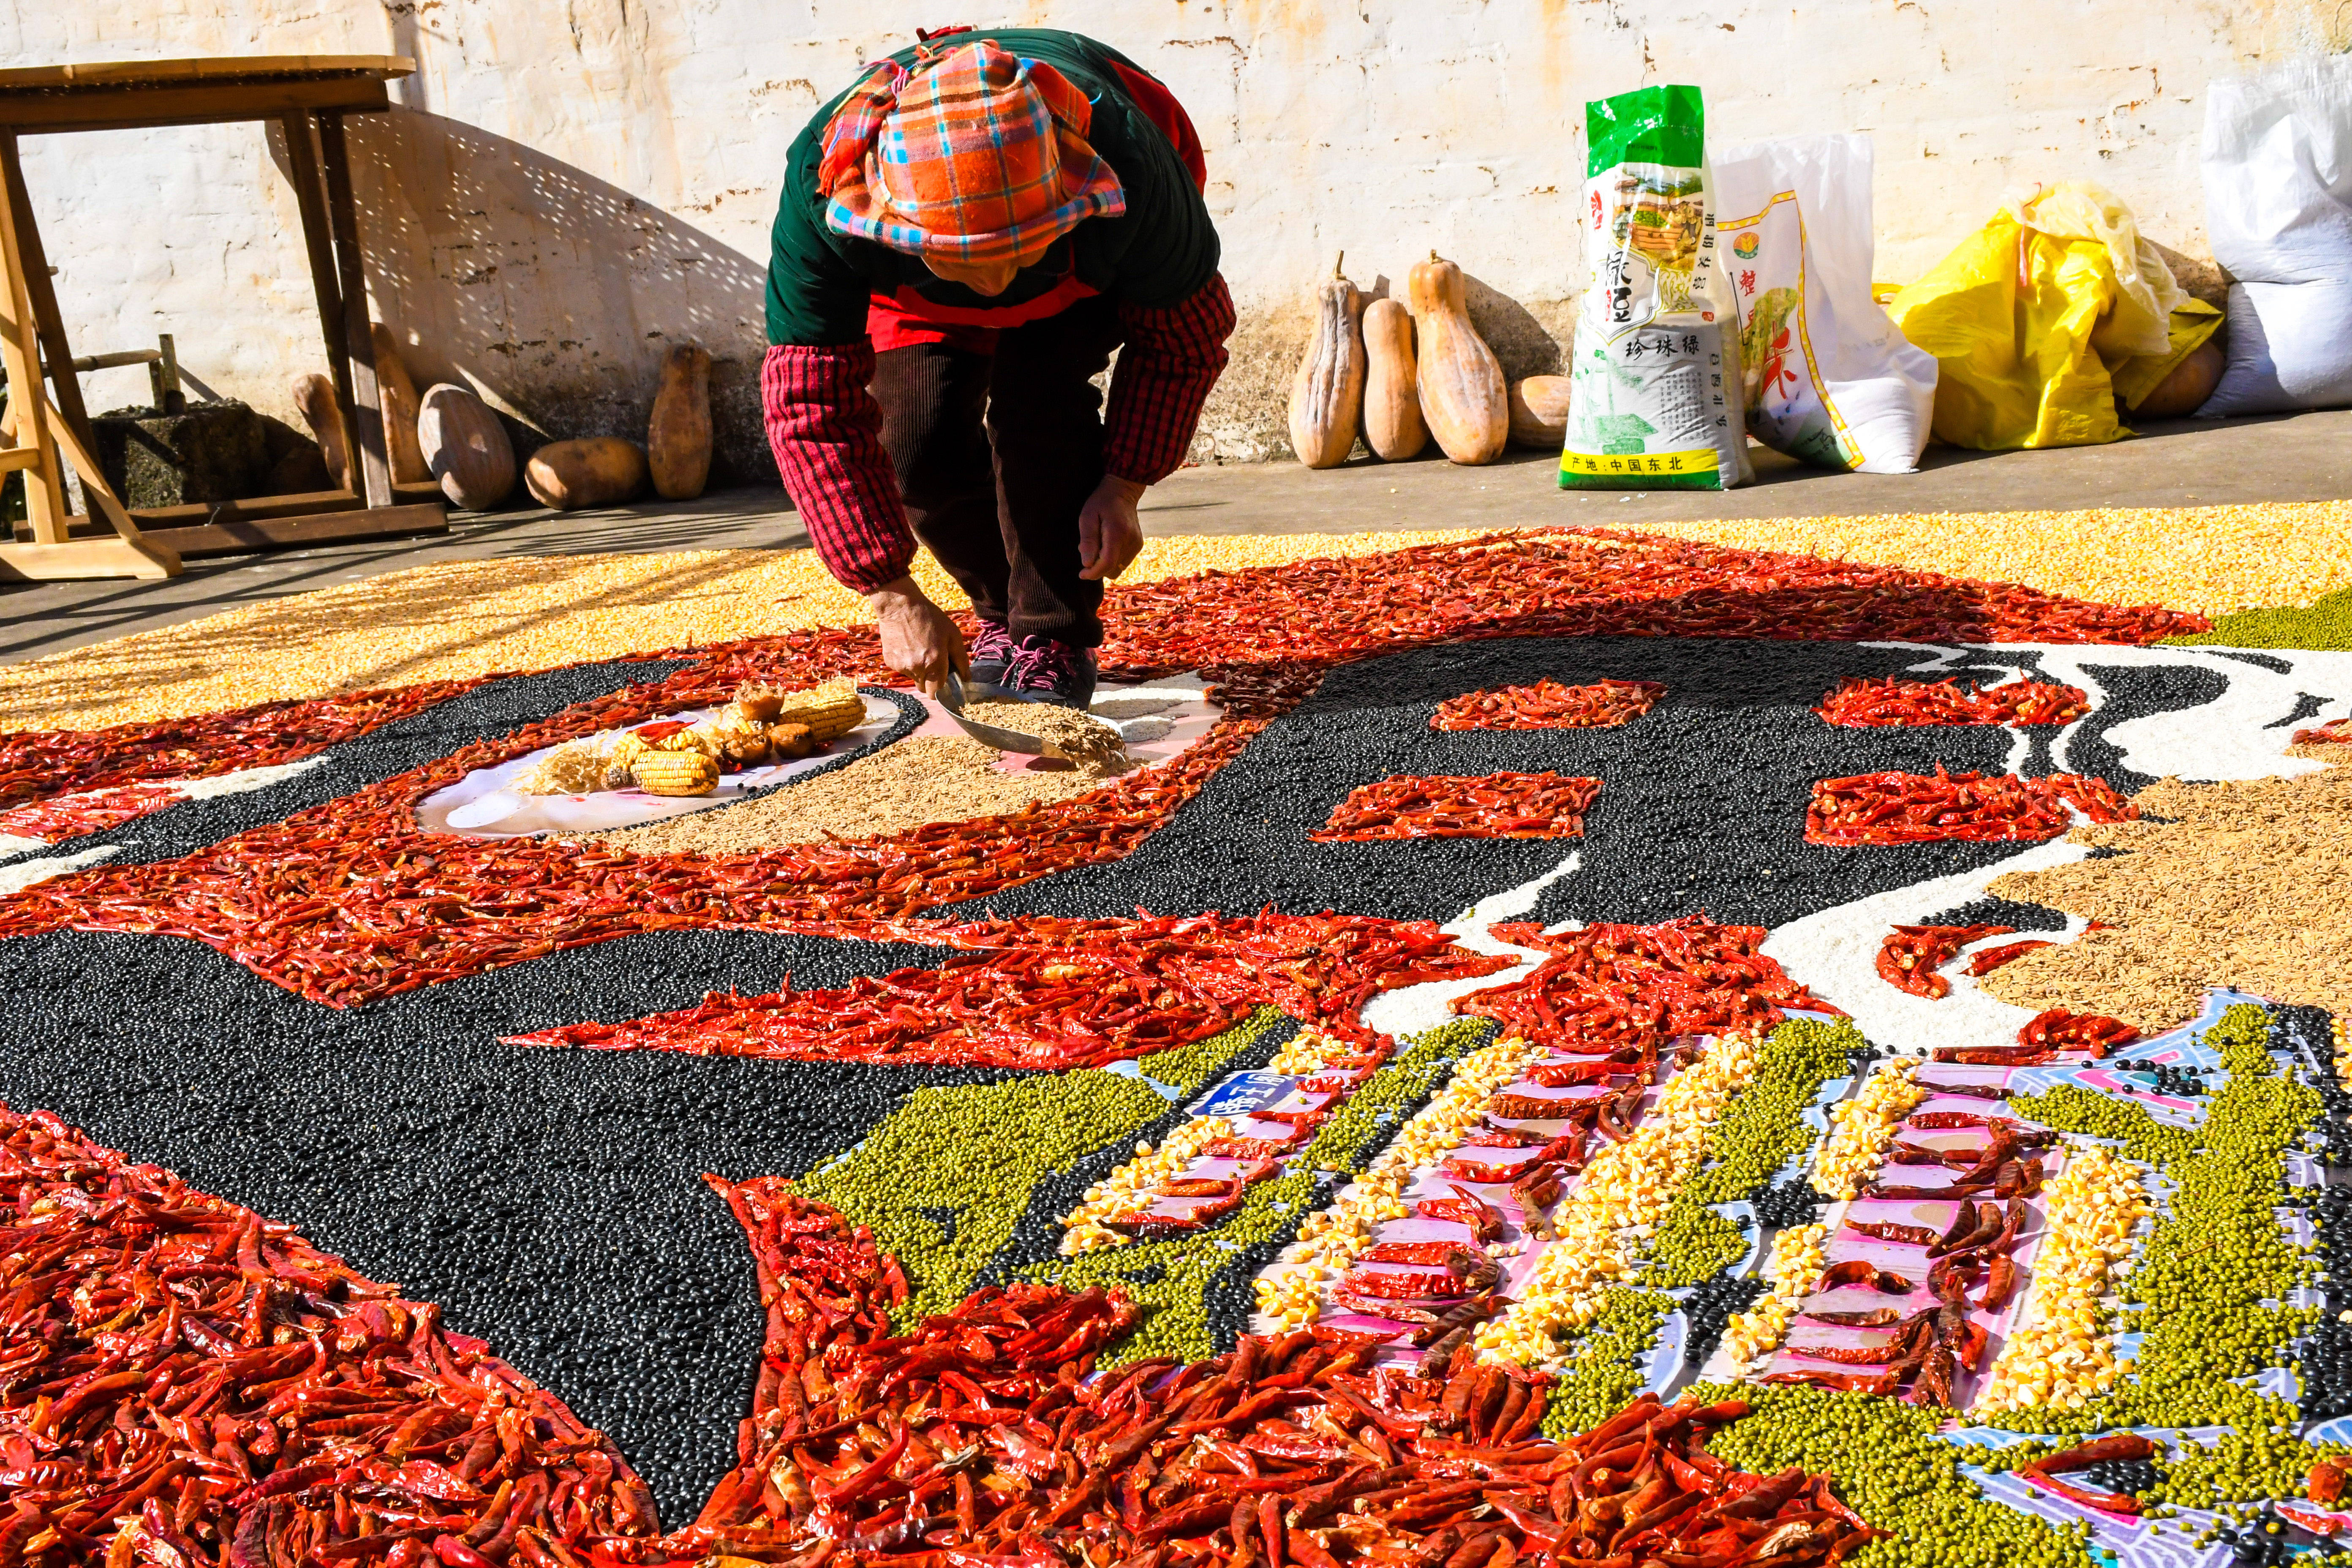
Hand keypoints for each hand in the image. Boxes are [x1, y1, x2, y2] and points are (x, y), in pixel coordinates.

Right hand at [865, 577, 968, 696]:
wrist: (899, 605)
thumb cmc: (929, 617)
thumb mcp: (952, 634)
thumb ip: (961, 658)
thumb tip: (967, 678)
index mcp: (934, 663)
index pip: (937, 693)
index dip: (941, 689)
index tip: (944, 681)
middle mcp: (917, 668)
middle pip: (924, 689)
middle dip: (930, 682)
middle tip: (933, 664)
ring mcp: (901, 666)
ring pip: (914, 678)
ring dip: (919, 671)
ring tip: (920, 650)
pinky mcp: (890, 662)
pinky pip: (903, 669)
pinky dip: (907, 663)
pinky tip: (909, 647)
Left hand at [1078, 473, 1146, 581]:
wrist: (1123, 492)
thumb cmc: (1101, 503)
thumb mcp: (1087, 517)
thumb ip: (1088, 541)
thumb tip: (1087, 564)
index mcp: (1117, 533)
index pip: (1107, 563)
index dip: (1093, 573)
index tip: (1081, 574)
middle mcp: (1131, 541)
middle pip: (1112, 569)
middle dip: (1097, 567)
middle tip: (1088, 550)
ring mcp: (1136, 544)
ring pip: (1118, 569)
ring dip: (1105, 564)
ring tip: (1099, 545)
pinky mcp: (1138, 545)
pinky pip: (1122, 562)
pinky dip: (1112, 559)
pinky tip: (1107, 545)